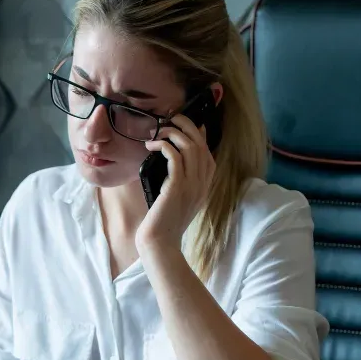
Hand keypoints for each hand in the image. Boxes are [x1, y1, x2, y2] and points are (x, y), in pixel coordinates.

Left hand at [136, 115, 214, 252]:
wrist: (161, 242)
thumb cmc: (165, 220)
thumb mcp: (179, 197)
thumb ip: (182, 179)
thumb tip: (174, 157)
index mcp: (205, 184)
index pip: (208, 151)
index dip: (199, 133)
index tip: (186, 122)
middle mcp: (203, 182)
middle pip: (200, 143)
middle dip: (187, 125)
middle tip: (171, 118)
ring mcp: (192, 184)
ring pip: (189, 146)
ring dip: (172, 133)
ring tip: (158, 131)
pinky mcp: (177, 187)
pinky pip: (174, 157)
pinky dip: (164, 146)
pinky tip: (152, 146)